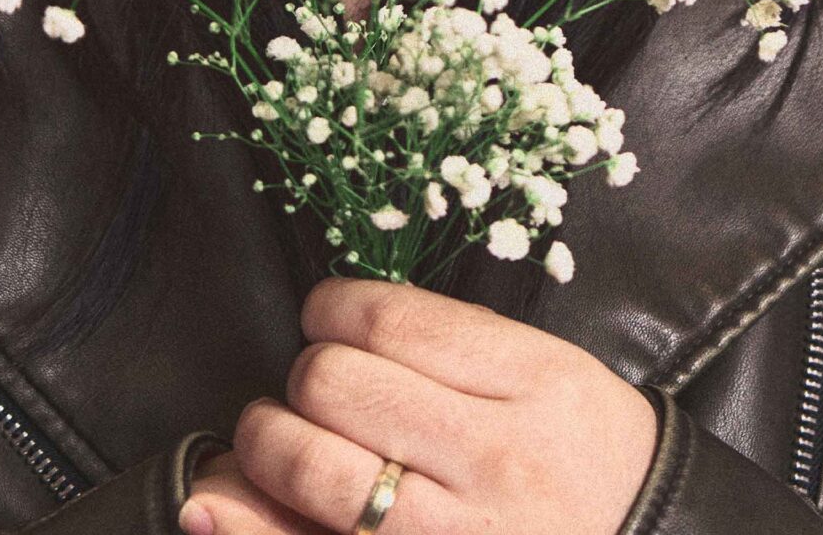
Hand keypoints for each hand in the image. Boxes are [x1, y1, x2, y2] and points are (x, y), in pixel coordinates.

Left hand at [180, 277, 660, 534]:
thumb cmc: (590, 461)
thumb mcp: (549, 374)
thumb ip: (446, 342)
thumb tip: (323, 317)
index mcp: (533, 383)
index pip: (386, 322)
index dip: (331, 309)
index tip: (327, 317)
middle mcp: (497, 460)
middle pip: (336, 385)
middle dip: (303, 379)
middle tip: (317, 391)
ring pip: (310, 467)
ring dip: (268, 445)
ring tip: (284, 442)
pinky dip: (251, 522)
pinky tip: (233, 505)